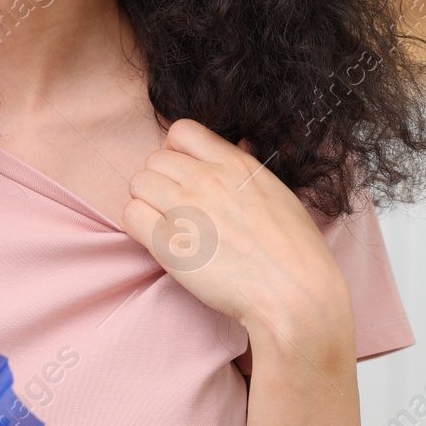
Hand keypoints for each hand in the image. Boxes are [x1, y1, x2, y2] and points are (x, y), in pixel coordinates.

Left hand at [118, 119, 355, 363]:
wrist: (294, 293)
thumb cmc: (295, 250)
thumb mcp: (276, 192)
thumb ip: (244, 170)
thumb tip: (230, 148)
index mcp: (235, 164)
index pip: (182, 131)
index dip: (177, 151)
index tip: (183, 172)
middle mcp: (206, 180)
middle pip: (154, 159)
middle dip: (161, 179)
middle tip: (175, 206)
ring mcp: (185, 209)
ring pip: (138, 184)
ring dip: (147, 201)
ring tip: (167, 223)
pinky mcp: (168, 244)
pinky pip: (131, 216)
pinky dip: (139, 226)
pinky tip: (160, 240)